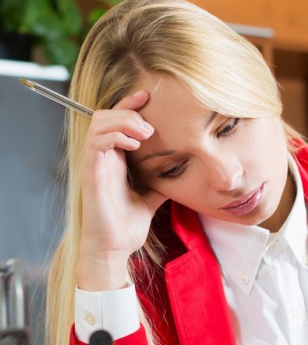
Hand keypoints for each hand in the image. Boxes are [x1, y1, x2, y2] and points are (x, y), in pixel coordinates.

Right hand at [77, 89, 166, 290]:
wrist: (114, 248)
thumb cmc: (127, 226)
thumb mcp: (151, 199)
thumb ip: (160, 183)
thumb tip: (180, 175)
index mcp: (115, 160)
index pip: (116, 121)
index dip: (130, 105)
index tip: (149, 97)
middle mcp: (102, 158)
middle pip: (104, 114)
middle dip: (128, 111)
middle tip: (152, 126)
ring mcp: (95, 164)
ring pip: (98, 123)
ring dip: (124, 122)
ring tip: (146, 134)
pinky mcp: (91, 173)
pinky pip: (96, 142)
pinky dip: (115, 136)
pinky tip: (134, 145)